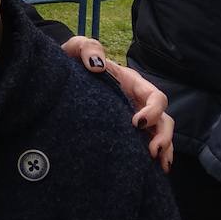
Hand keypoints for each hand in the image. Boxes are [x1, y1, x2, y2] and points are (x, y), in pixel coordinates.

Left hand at [60, 37, 174, 172]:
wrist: (57, 76)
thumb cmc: (73, 61)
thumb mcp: (78, 49)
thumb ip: (88, 49)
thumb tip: (98, 66)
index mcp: (131, 82)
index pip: (155, 97)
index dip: (153, 111)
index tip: (136, 123)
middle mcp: (136, 101)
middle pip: (163, 119)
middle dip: (163, 135)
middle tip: (152, 151)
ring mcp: (132, 117)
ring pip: (158, 134)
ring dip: (163, 149)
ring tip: (158, 164)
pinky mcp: (123, 132)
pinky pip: (143, 144)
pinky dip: (152, 157)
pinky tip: (150, 170)